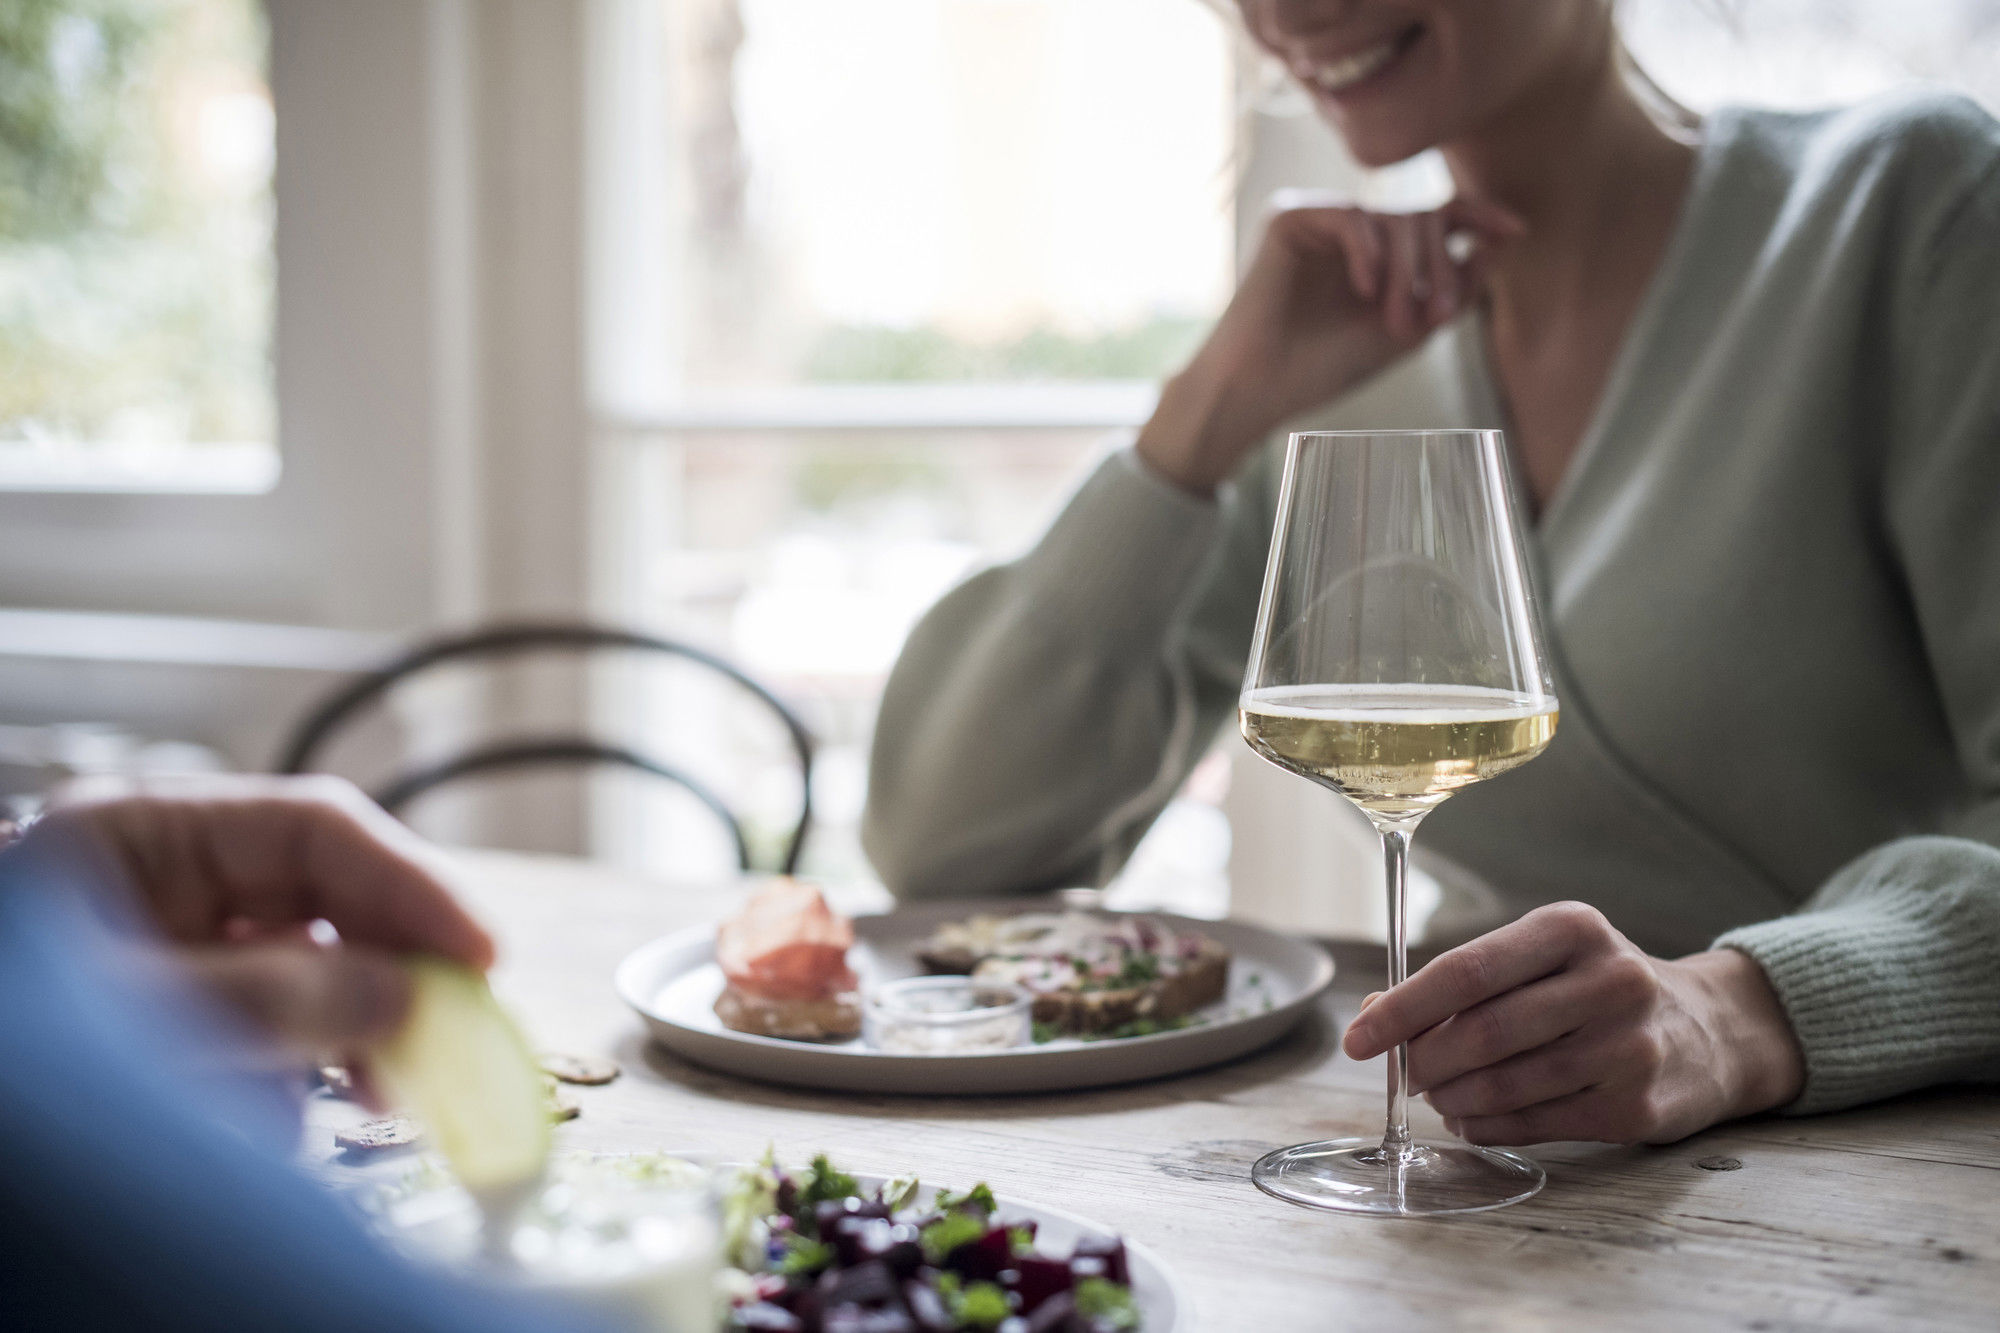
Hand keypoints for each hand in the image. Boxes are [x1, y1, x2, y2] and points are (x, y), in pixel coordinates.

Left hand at [27, 777, 492, 1071]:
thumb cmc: (10, 1047)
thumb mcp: (138, 1018)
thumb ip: (274, 1002)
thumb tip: (404, 994)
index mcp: (141, 835)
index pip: (318, 830)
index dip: (414, 887)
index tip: (484, 956)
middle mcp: (159, 876)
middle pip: (322, 893)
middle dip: (392, 964)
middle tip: (456, 1030)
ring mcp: (162, 942)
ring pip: (301, 963)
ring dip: (347, 1026)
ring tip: (383, 1090)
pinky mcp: (164, 1010)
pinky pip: (261, 1021)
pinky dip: (289, 1068)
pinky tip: (290, 1108)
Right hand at [1135, 191, 1523, 494]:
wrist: (1261, 389)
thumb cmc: (1324, 367)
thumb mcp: (1408, 331)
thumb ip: (1453, 292)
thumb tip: (1498, 244)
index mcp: (1377, 250)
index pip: (1436, 218)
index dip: (1479, 217)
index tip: (1516, 232)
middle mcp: (1350, 227)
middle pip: (1421, 217)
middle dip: (1438, 267)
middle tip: (1433, 318)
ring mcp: (1319, 218)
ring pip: (1391, 217)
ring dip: (1407, 271)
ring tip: (1395, 322)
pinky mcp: (1289, 218)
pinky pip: (1351, 217)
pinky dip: (1368, 254)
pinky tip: (1365, 291)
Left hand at [1343, 902, 1804, 1144]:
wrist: (1709, 1031)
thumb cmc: (1597, 989)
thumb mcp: (1542, 958)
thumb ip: (1462, 981)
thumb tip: (1372, 1014)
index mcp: (1572, 928)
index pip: (1466, 970)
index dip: (1402, 1009)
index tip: (1358, 1038)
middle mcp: (1610, 980)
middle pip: (1483, 1032)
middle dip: (1425, 1061)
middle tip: (1407, 1074)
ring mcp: (1629, 1047)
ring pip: (1506, 1085)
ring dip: (1454, 1099)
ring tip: (1441, 1096)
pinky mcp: (1638, 1107)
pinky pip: (1536, 1125)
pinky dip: (1488, 1127)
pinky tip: (1474, 1119)